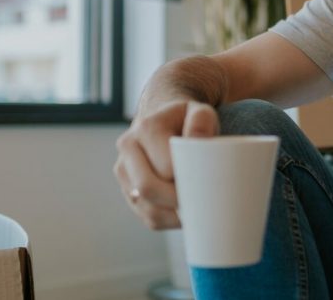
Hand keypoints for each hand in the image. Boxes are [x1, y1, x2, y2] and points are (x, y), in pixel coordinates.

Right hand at [113, 100, 218, 228]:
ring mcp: (123, 171)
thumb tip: (197, 140)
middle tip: (204, 203)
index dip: (188, 179)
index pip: (166, 166)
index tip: (208, 186)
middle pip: (149, 188)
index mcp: (147, 128)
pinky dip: (168, 221)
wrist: (161, 117)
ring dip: (173, 215)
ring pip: (146, 207)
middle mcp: (128, 148)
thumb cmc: (186, 119)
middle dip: (178, 200)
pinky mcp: (126, 189)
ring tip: (197, 210)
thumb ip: (202, 121)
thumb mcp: (199, 111)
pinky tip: (184, 215)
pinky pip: (146, 216)